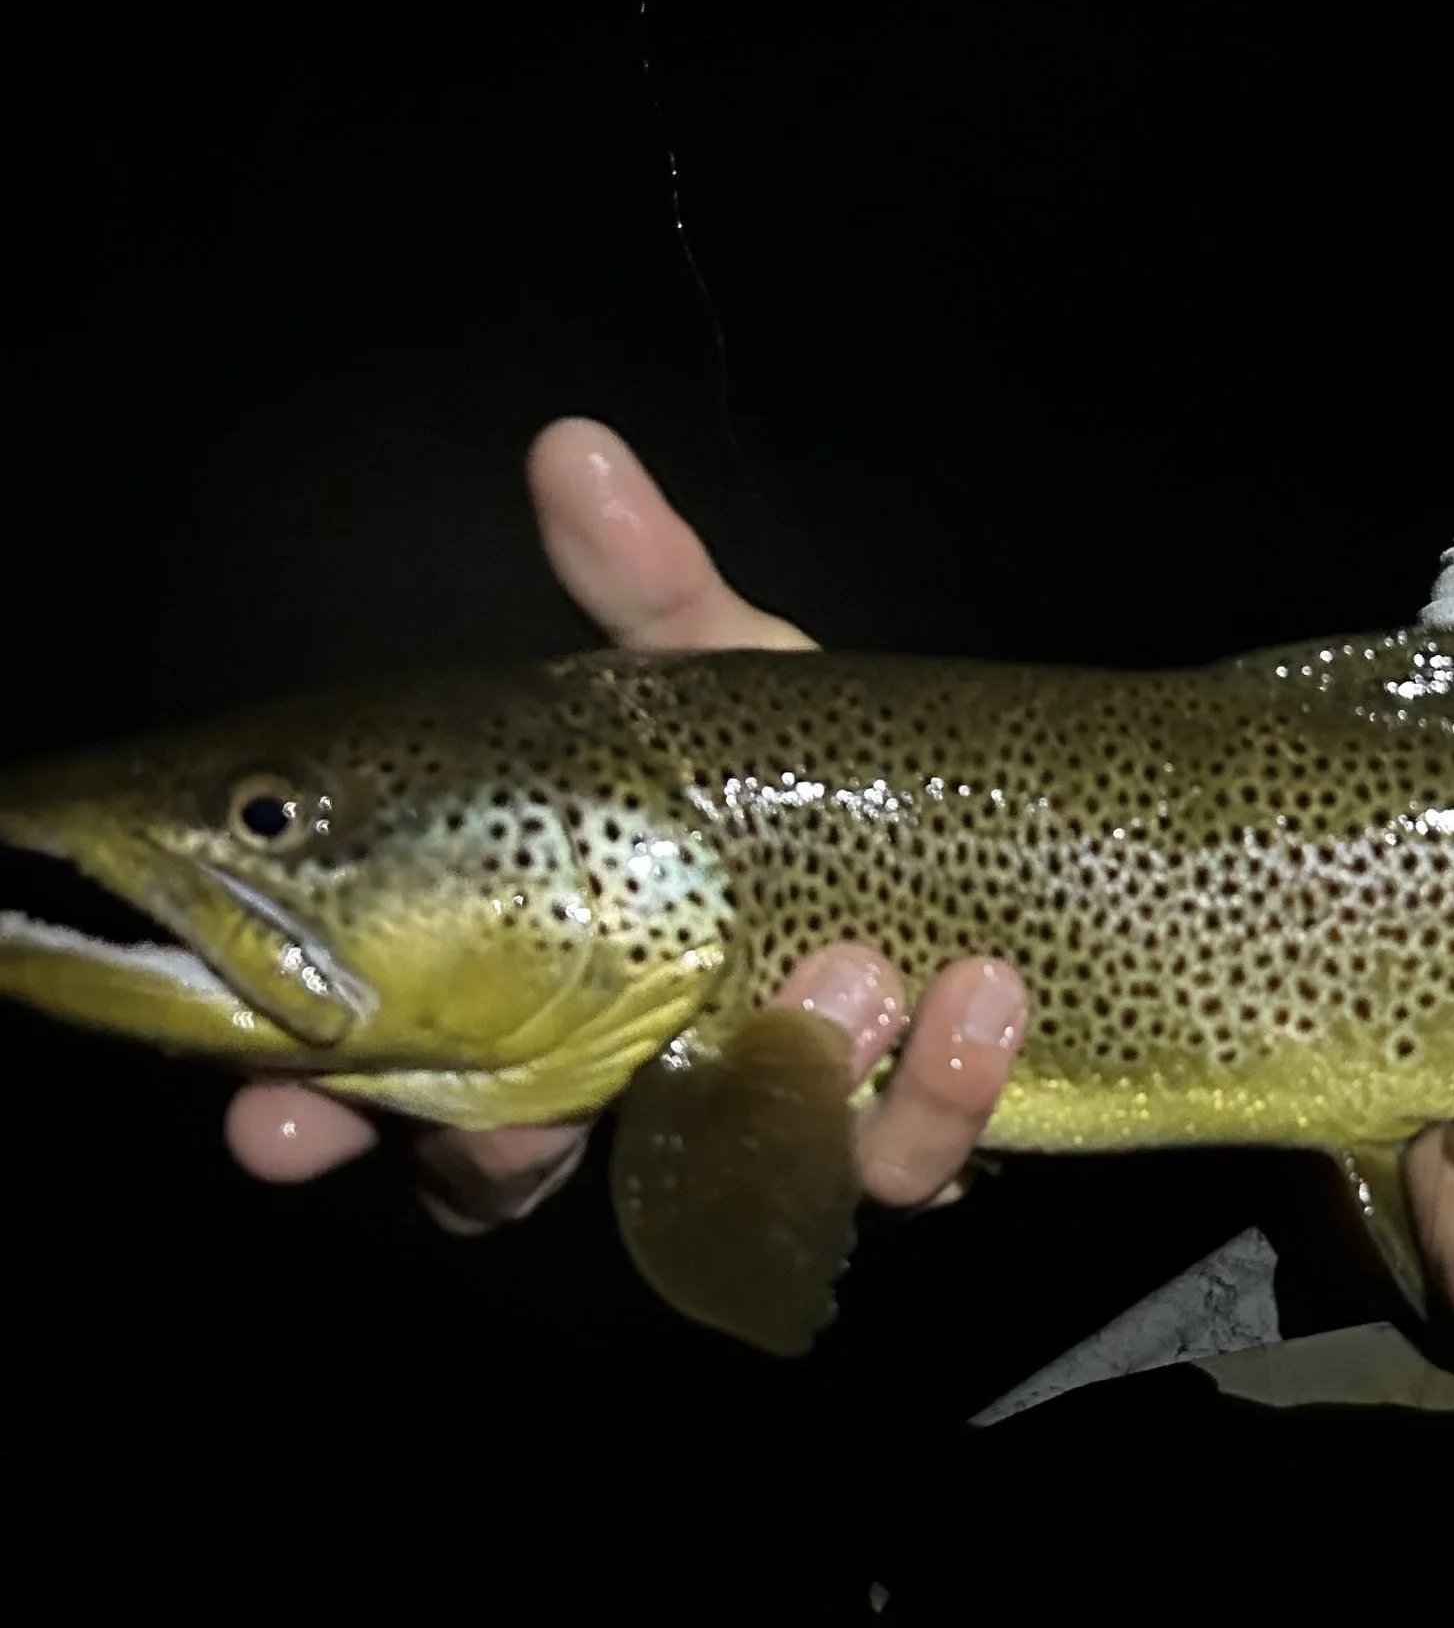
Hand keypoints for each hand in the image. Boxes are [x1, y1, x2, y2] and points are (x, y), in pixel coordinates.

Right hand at [225, 417, 1027, 1225]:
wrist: (1001, 829)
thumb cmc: (812, 765)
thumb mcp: (725, 672)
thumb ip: (644, 586)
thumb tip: (573, 444)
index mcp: (536, 979)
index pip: (389, 1073)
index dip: (319, 1113)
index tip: (277, 1120)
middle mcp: (628, 1081)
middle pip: (508, 1181)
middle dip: (477, 1172)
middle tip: (492, 1146)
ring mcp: (769, 1128)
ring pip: (725, 1183)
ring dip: (783, 1087)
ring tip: (852, 974)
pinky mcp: (904, 1148)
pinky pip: (906, 1168)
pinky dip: (942, 1089)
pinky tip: (982, 993)